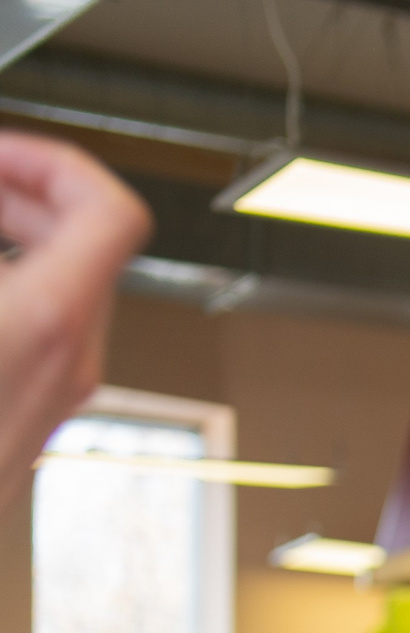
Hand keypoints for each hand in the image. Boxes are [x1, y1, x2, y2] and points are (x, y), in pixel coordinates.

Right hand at [0, 135, 150, 512]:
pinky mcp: (26, 422)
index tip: (1, 148)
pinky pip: (34, 335)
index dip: (53, 161)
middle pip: (83, 244)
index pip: (113, 211)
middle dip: (16, 194)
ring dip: (7, 241)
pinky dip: (6, 293)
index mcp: (46, 321)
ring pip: (59, 290)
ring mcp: (52, 399)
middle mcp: (68, 363)